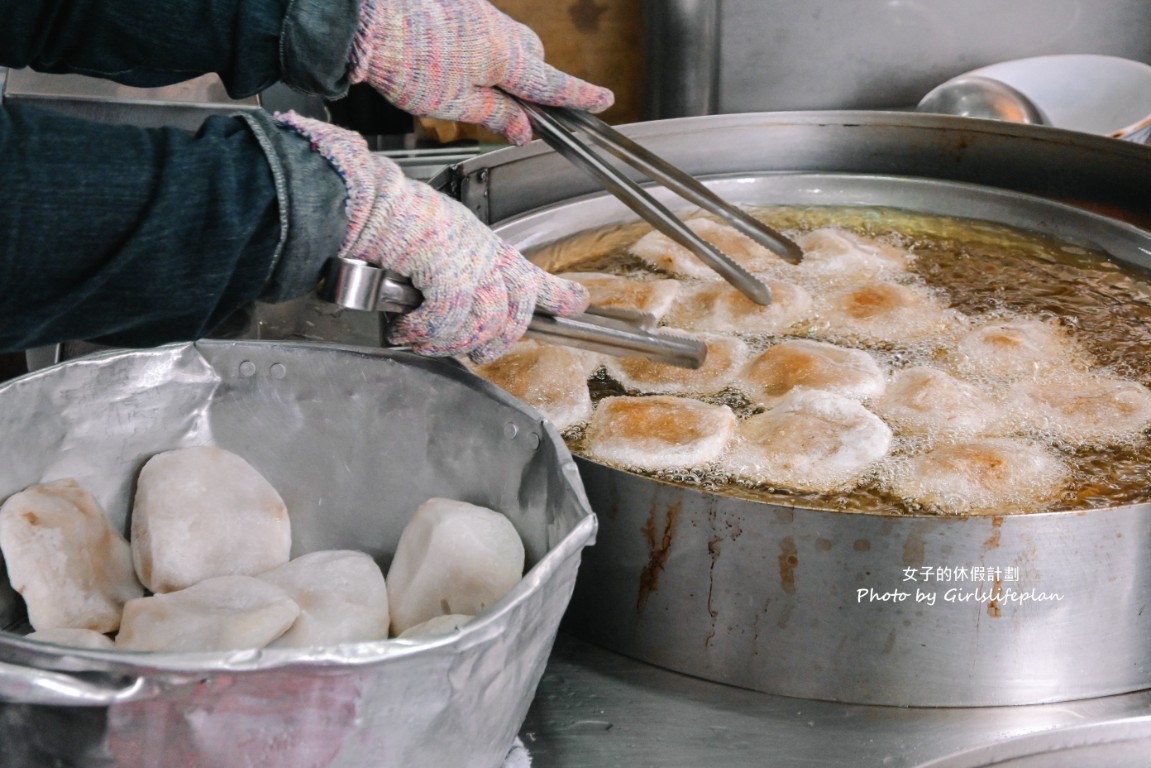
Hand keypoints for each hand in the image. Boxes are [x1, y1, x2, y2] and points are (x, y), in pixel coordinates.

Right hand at [277, 112, 588, 361]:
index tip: (578, 303)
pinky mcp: (447, 277)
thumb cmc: (393, 215)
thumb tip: (444, 296)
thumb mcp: (440, 235)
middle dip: (496, 342)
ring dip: (451, 343)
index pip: (534, 275)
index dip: (560, 294)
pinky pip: (445, 322)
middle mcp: (486, 256)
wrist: (370, 199)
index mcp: (487, 245)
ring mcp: (470, 266)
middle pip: (513, 315)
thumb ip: (453, 264)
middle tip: (478, 353)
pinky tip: (405, 329)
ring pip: (481, 325)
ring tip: (425, 342)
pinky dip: (423, 332)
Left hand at [348, 0, 613, 144]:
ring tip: (466, 85)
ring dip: (500, 63)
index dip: (579, 95)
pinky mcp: (456, 4)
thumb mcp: (455, 104)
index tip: (604, 99)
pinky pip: (481, 28)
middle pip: (532, 57)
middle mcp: (498, 27)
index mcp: (505, 57)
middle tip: (513, 109)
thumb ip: (496, 115)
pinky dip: (477, 47)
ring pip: (506, 40)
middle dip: (531, 80)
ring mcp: (476, 10)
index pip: (551, 83)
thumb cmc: (406, 63)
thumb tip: (525, 130)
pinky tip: (448, 60)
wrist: (364, 20)